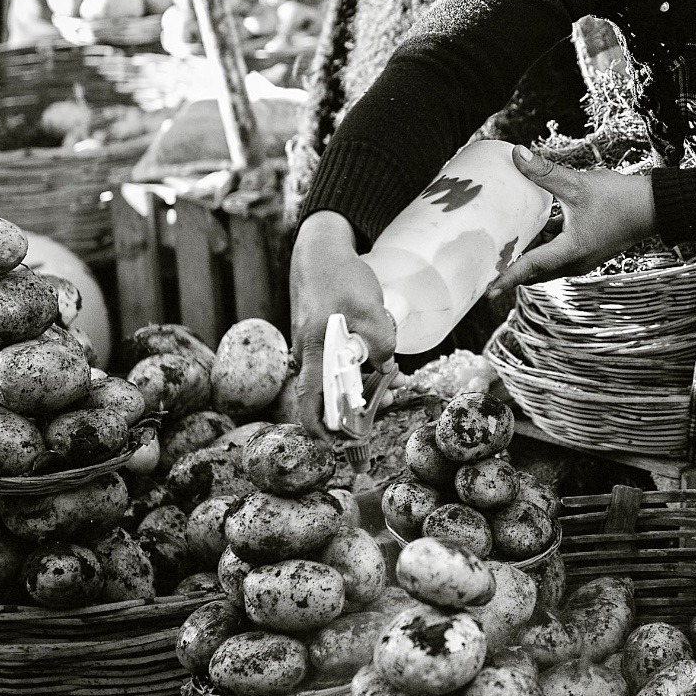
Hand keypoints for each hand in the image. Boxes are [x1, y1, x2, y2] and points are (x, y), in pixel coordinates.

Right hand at [289, 210, 395, 436]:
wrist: (320, 250)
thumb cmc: (340, 277)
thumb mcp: (370, 309)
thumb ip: (381, 341)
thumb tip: (388, 368)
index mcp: (314, 350)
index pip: (310, 400)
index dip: (321, 428)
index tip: (338, 445)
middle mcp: (307, 353)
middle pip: (324, 396)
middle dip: (349, 413)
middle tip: (379, 416)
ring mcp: (311, 346)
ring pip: (332, 378)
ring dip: (357, 388)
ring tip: (387, 386)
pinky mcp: (318, 338)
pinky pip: (334, 363)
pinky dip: (353, 369)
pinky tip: (376, 361)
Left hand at [496, 149, 656, 289]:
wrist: (654, 207)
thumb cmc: (620, 199)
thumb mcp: (578, 184)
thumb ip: (545, 172)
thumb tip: (518, 155)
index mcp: (571, 252)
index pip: (530, 268)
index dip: (506, 278)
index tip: (487, 290)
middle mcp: (575, 261)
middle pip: (535, 270)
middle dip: (512, 266)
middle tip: (487, 260)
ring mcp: (582, 257)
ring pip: (546, 261)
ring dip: (528, 253)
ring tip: (503, 241)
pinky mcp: (587, 248)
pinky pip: (558, 251)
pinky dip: (543, 244)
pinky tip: (532, 226)